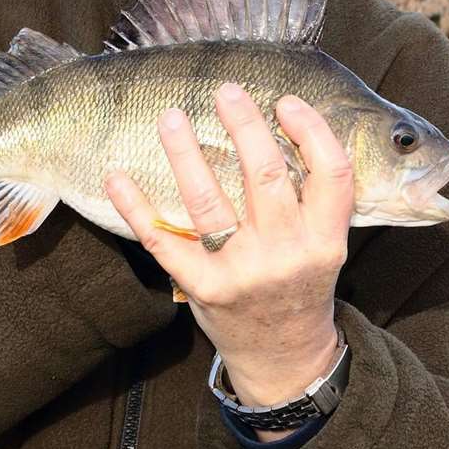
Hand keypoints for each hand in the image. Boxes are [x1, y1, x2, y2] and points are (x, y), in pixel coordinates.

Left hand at [105, 83, 352, 436]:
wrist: (285, 357)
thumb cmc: (302, 284)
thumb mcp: (326, 244)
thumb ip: (315, 196)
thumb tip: (285, 124)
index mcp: (325, 238)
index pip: (331, 173)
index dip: (310, 131)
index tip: (285, 100)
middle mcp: (287, 253)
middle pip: (265, 176)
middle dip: (244, 126)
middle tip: (225, 90)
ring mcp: (243, 272)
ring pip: (209, 201)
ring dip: (185, 153)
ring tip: (170, 116)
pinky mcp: (204, 289)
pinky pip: (164, 241)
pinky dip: (136, 207)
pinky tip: (117, 176)